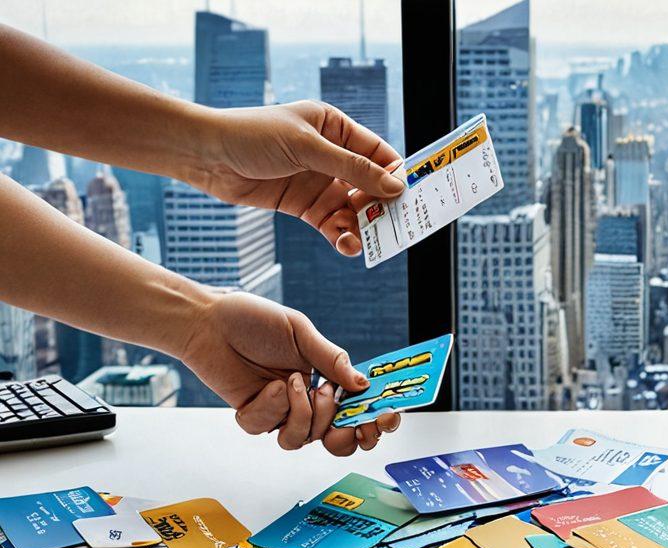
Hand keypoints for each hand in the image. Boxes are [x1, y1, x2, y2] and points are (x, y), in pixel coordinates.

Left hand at [180, 291, 400, 454]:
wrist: (208, 321)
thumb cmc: (253, 320)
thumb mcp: (300, 332)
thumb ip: (333, 360)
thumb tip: (363, 384)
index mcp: (325, 379)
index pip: (357, 410)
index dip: (374, 421)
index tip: (384, 418)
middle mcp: (305, 400)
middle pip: (335, 438)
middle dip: (343, 432)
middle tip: (342, 414)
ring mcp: (280, 411)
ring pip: (302, 439)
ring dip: (303, 413)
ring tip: (293, 381)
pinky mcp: (254, 416)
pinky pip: (269, 429)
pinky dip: (272, 407)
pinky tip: (268, 385)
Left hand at [188, 100, 402, 255]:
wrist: (205, 155)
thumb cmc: (252, 135)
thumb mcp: (308, 148)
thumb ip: (353, 168)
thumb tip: (396, 186)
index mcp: (336, 128)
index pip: (379, 154)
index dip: (396, 176)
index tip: (409, 200)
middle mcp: (332, 155)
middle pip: (371, 185)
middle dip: (381, 207)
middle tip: (391, 228)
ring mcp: (319, 182)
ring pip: (353, 209)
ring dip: (361, 226)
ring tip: (360, 241)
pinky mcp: (304, 205)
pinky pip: (333, 223)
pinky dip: (342, 236)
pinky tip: (346, 245)